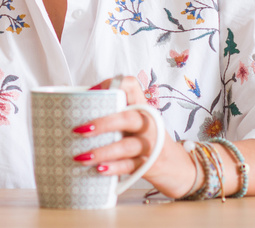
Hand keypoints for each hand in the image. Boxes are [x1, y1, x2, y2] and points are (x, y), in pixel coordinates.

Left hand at [71, 75, 198, 199]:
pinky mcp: (150, 165)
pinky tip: (99, 169)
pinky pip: (130, 167)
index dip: (111, 84)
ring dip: (103, 151)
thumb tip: (75, 115)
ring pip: (127, 146)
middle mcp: (148, 123)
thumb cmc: (148, 141)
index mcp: (142, 107)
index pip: (131, 85)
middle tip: (80, 130)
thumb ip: (115, 116)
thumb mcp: (136, 124)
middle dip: (103, 123)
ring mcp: (151, 145)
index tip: (92, 92)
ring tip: (82, 156)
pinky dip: (114, 168)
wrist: (179, 168)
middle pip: (128, 118)